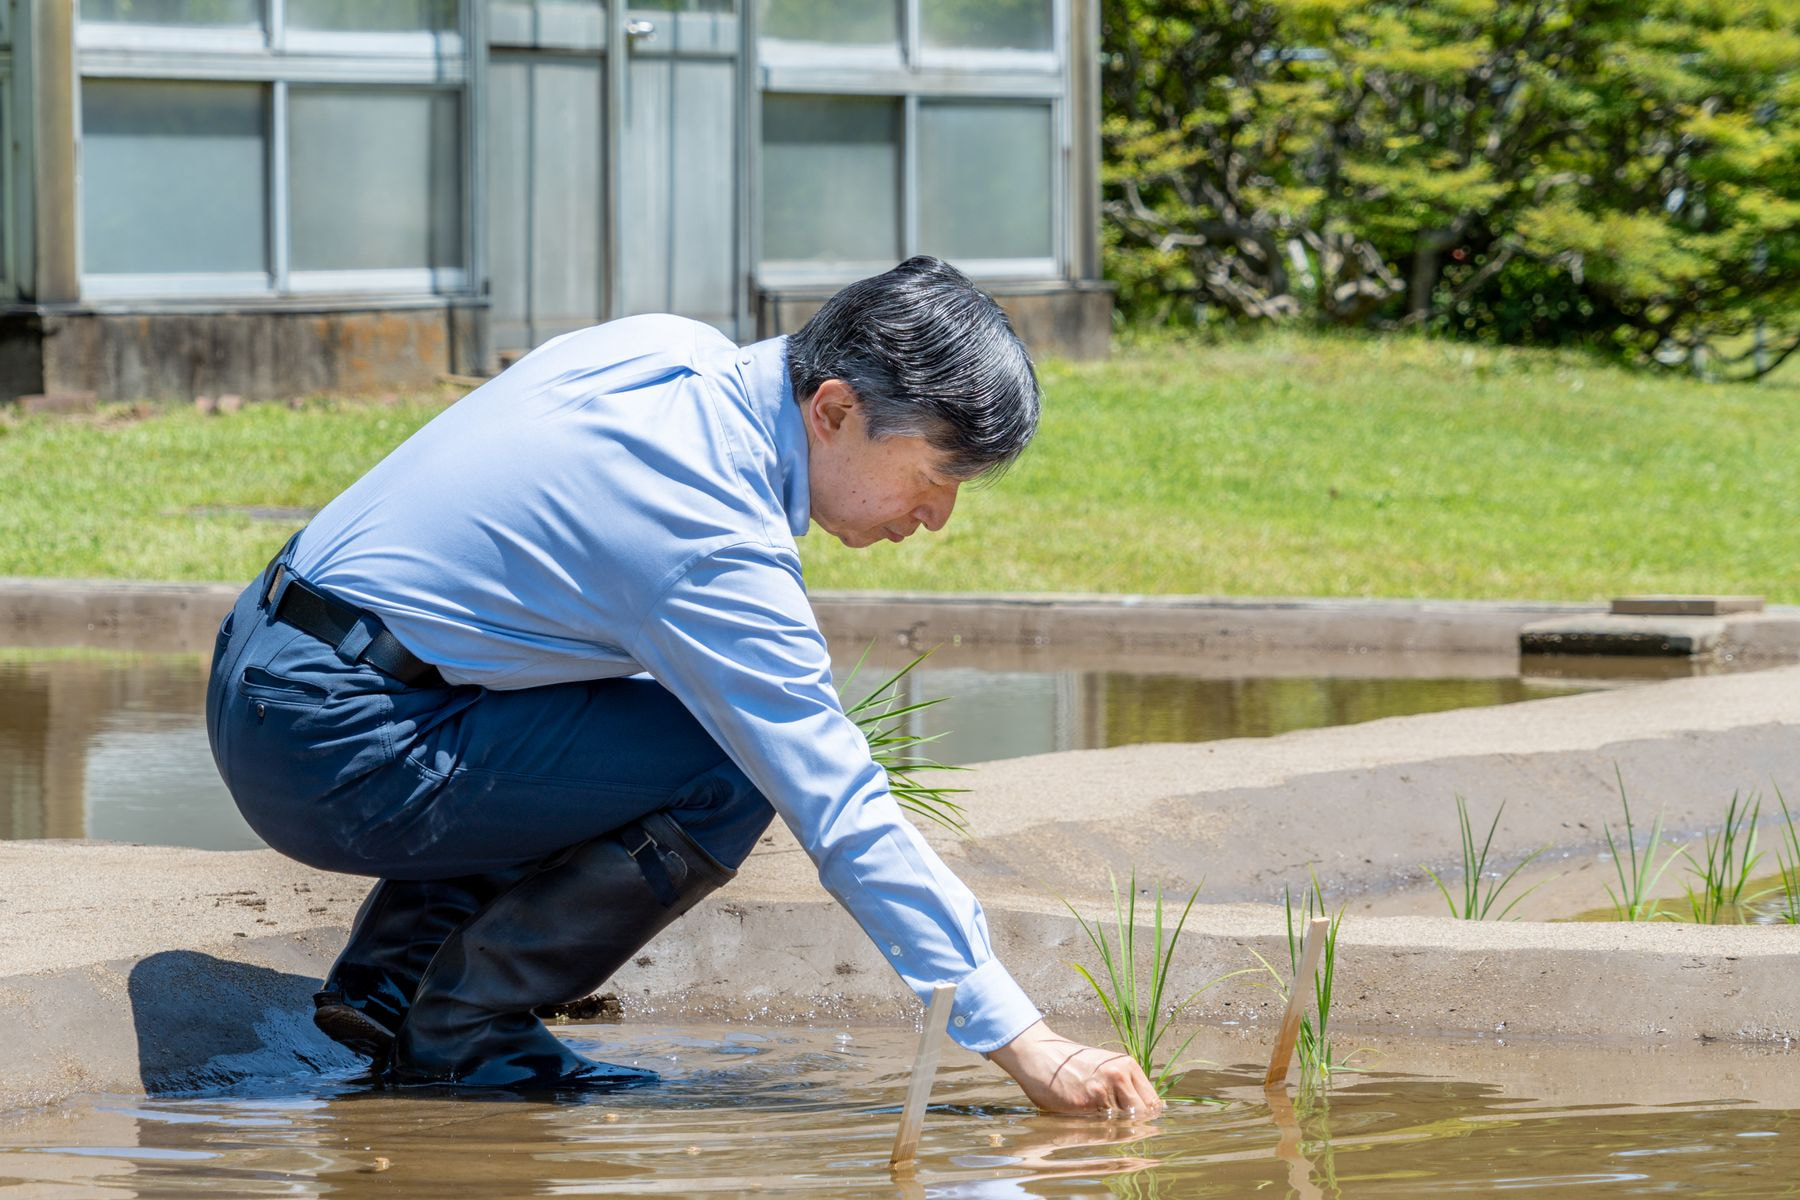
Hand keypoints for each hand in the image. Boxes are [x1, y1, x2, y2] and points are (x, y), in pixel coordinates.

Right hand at [984, 1020, 1164, 1116]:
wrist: (1038, 1053)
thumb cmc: (1070, 1063)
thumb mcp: (1103, 1066)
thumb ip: (1123, 1085)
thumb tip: (1146, 1112)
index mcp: (1126, 1065)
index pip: (1153, 1103)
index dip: (1149, 1119)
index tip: (1144, 1128)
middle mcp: (1118, 1076)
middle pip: (1142, 1115)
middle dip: (1135, 1126)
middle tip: (1122, 1131)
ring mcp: (1102, 1090)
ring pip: (1124, 1123)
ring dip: (1115, 1129)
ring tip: (1101, 1124)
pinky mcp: (1084, 1104)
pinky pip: (1101, 1126)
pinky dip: (1097, 1129)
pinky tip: (1086, 1121)